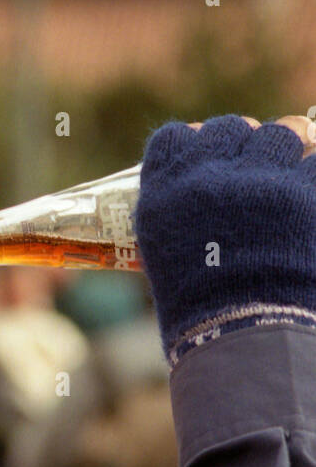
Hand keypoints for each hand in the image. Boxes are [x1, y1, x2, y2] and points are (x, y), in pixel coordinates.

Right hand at [135, 115, 315, 361]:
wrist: (246, 338)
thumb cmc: (204, 308)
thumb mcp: (168, 257)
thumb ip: (184, 214)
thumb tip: (215, 189)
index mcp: (165, 193)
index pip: (175, 138)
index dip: (198, 141)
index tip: (214, 156)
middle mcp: (206, 178)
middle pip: (230, 128)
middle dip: (246, 142)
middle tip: (258, 166)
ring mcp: (256, 182)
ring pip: (281, 134)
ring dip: (289, 148)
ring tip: (293, 171)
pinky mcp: (301, 194)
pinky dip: (314, 177)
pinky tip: (309, 197)